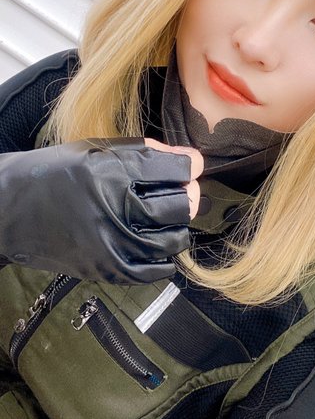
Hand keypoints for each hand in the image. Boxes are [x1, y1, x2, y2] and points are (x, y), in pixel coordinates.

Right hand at [0, 137, 203, 282]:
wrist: (10, 210)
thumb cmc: (56, 172)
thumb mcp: (99, 149)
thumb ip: (148, 152)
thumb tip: (193, 161)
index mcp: (112, 172)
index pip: (178, 172)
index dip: (189, 166)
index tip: (188, 166)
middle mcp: (114, 209)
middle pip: (182, 206)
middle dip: (187, 195)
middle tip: (177, 191)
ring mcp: (112, 244)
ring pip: (174, 238)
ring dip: (177, 225)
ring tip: (164, 216)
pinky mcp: (107, 270)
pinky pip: (157, 269)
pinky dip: (164, 255)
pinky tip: (155, 240)